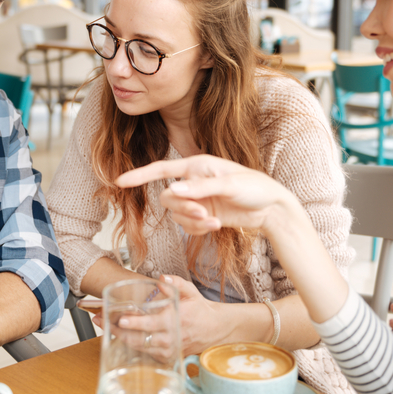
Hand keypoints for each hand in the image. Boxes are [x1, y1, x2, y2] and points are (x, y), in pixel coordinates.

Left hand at [90, 276, 230, 355]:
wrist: (214, 330)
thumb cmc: (199, 309)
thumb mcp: (190, 292)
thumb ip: (175, 284)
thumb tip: (161, 278)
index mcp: (174, 320)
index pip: (151, 324)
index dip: (135, 323)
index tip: (121, 319)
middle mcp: (170, 338)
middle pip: (139, 339)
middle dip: (118, 331)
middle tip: (102, 322)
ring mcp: (167, 350)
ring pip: (139, 348)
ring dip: (120, 339)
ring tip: (105, 327)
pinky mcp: (166, 357)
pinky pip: (145, 353)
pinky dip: (131, 346)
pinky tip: (119, 336)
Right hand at [116, 155, 297, 235]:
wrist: (272, 208)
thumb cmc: (255, 187)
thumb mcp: (229, 185)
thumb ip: (200, 188)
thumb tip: (172, 190)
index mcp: (197, 165)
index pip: (161, 169)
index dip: (140, 175)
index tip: (120, 181)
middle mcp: (193, 181)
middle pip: (168, 198)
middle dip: (182, 208)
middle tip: (203, 213)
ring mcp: (197, 200)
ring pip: (176, 214)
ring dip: (191, 221)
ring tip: (213, 221)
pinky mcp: (203, 215)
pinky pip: (187, 226)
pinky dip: (198, 228)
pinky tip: (215, 226)